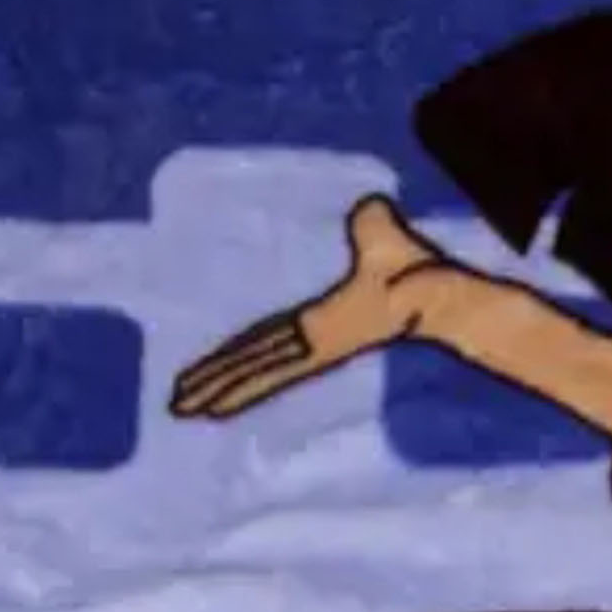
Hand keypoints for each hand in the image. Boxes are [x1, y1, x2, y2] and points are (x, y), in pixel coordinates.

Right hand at [170, 197, 452, 418]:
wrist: (434, 288)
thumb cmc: (415, 268)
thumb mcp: (381, 236)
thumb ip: (371, 224)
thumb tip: (372, 203)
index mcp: (319, 320)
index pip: (267, 340)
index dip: (236, 354)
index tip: (207, 368)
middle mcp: (310, 338)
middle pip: (251, 361)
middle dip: (213, 381)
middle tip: (176, 403)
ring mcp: (313, 346)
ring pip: (253, 371)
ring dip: (215, 388)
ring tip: (180, 408)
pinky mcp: (318, 348)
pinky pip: (271, 371)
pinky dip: (240, 388)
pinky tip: (213, 407)